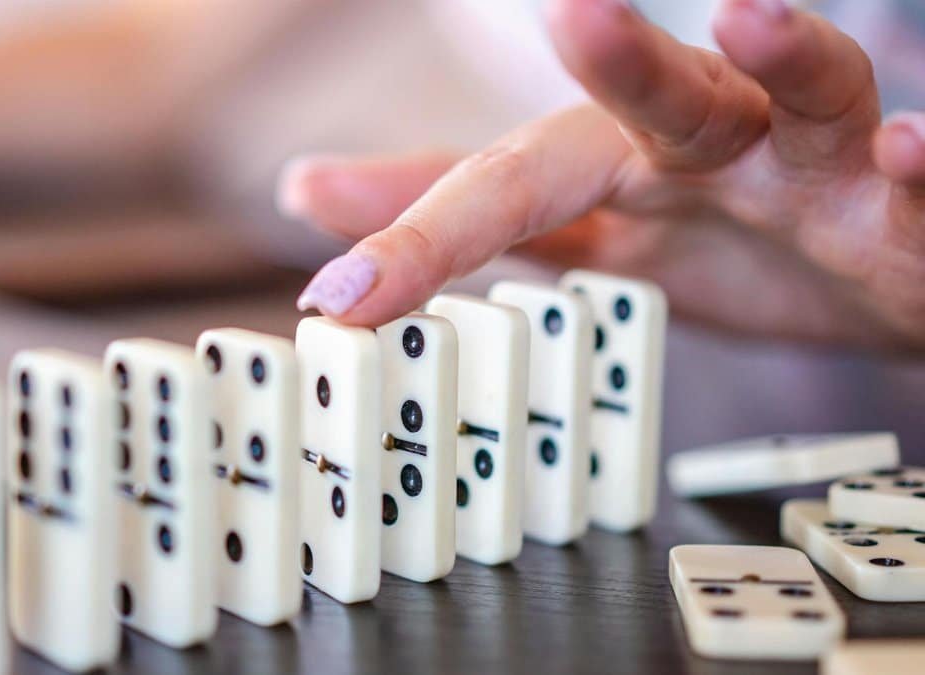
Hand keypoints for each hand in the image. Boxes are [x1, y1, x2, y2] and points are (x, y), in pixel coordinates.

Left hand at [280, 0, 924, 351]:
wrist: (870, 279)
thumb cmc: (722, 243)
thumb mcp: (580, 234)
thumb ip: (458, 215)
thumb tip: (306, 186)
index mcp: (622, 160)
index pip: (509, 187)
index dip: (421, 239)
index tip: (338, 302)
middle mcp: (715, 143)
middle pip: (660, 94)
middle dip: (617, 57)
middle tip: (570, 12)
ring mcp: (815, 167)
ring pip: (809, 95)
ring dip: (789, 54)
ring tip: (755, 18)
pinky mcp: (902, 206)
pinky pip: (915, 179)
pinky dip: (916, 160)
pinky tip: (909, 147)